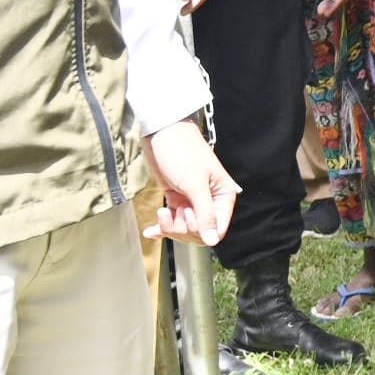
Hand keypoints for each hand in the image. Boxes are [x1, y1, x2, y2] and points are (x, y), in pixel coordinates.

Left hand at [144, 117, 237, 245]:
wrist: (162, 133)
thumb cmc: (182, 152)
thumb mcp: (194, 184)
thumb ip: (205, 214)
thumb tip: (213, 240)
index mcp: (223, 197)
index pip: (217, 229)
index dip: (200, 229)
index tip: (186, 215)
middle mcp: (211, 202)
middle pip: (200, 232)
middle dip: (182, 228)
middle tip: (171, 212)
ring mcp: (193, 201)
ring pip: (185, 228)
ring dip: (170, 226)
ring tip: (162, 212)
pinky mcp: (178, 199)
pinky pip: (173, 221)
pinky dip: (161, 227)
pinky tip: (150, 232)